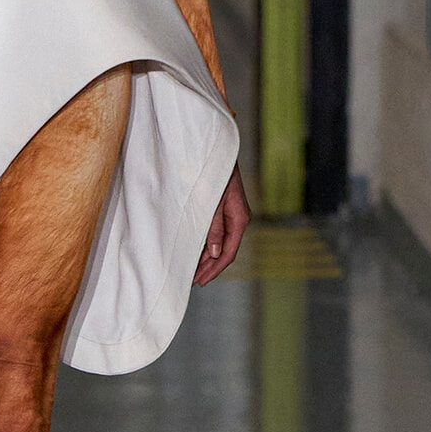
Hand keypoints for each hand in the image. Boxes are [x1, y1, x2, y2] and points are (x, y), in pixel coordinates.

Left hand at [192, 163, 249, 285]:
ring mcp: (231, 215)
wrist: (217, 151)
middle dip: (208, 267)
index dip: (214, 269)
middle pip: (224, 251)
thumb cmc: (215, 174)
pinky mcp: (223, 209)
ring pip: (219, 243)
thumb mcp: (213, 201)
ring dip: (206, 257)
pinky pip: (216, 232)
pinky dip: (205, 244)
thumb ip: (214, 226)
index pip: (228, 252)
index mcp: (239, 219)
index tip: (200, 281)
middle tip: (192, 281)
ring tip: (191, 270)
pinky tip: (195, 251)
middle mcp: (238, 219)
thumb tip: (213, 253)